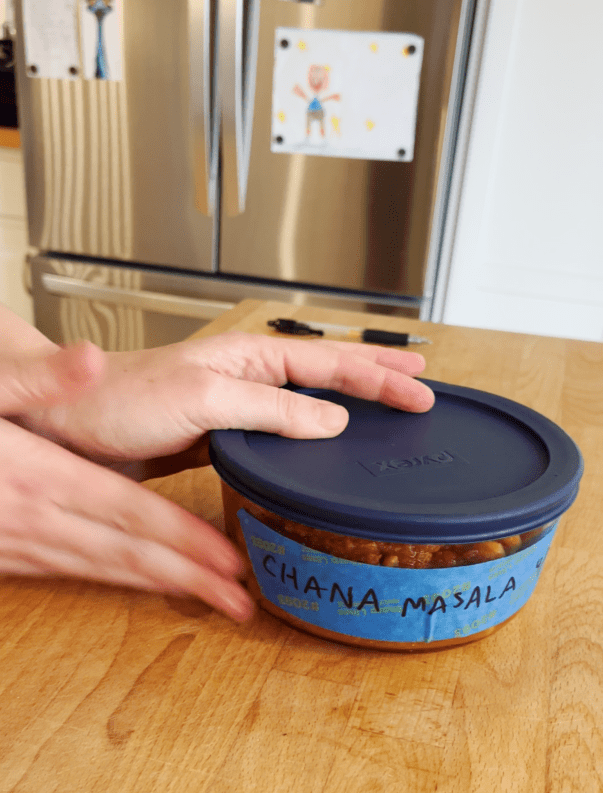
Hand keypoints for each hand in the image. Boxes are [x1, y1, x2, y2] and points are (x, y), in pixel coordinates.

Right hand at [0, 343, 253, 620]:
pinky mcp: (11, 555)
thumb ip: (35, 378)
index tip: (226, 557)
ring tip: (205, 595)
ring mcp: (22, 545)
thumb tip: (89, 360)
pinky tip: (137, 577)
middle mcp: (38, 520)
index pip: (130, 513)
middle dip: (188, 578)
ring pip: (104, 572)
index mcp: (41, 477)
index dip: (182, 538)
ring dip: (158, 586)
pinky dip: (115, 579)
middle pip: (128, 556)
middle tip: (239, 597)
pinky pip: (74, 572)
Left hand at [15, 332, 434, 476]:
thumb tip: (331, 419)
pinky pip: (286, 431)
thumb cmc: (122, 399)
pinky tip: (329, 442)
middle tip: (422, 382)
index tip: (420, 389)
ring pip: (311, 400)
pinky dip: (317, 434)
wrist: (74, 427)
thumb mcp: (204, 398)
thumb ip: (271, 409)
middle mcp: (251, 377)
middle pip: (330, 372)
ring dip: (353, 401)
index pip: (332, 363)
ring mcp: (241, 406)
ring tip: (388, 402)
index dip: (379, 376)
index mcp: (251, 358)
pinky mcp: (228, 435)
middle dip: (378, 375)